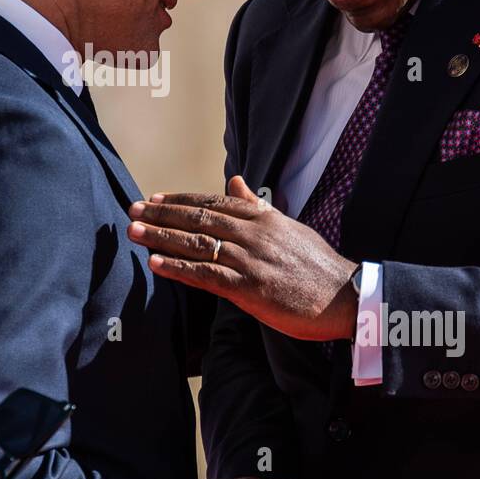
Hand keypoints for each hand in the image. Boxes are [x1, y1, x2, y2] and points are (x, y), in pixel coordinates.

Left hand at [128, 175, 358, 340]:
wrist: (347, 297)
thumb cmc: (318, 265)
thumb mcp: (288, 227)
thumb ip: (257, 205)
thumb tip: (235, 181)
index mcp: (263, 218)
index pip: (213, 203)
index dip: (180, 200)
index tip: (154, 198)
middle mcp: (254, 234)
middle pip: (198, 219)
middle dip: (162, 214)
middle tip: (132, 211)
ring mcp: (251, 261)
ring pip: (198, 244)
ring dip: (162, 238)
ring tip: (134, 232)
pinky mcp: (251, 289)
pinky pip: (207, 276)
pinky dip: (179, 269)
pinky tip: (156, 264)